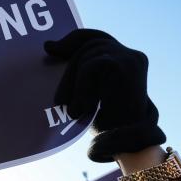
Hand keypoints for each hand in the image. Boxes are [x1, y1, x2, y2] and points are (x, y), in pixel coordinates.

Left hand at [44, 29, 164, 161]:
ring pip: (87, 56)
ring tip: (74, 111)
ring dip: (73, 85)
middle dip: (69, 71)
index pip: (96, 37)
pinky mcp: (125, 65)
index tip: (49, 48)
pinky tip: (79, 110)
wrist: (126, 143)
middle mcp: (131, 55)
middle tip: (59, 101)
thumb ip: (81, 72)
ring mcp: (130, 58)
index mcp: (126, 59)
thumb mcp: (90, 93)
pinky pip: (91, 67)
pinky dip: (81, 89)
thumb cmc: (107, 123)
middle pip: (88, 45)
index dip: (72, 39)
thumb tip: (49, 46)